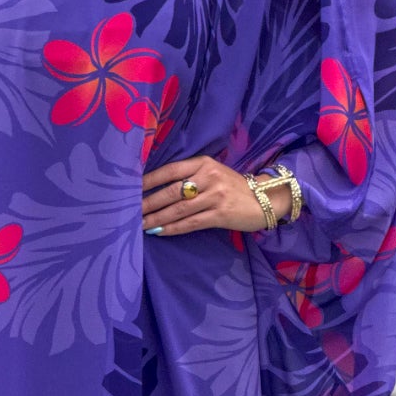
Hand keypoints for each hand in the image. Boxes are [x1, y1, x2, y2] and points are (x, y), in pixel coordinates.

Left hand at [141, 156, 289, 234]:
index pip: (170, 170)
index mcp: (203, 163)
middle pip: (171, 191)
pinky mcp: (220, 214)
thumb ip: (190, 176)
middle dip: (148, 203)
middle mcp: (208, 176)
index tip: (130, 188)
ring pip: (178, 209)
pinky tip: (159, 232)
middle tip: (130, 211)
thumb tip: (157, 189)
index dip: (149, 180)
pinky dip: (172, 229)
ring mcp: (215, 196)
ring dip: (156, 218)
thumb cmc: (233, 187)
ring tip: (140, 224)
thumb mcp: (213, 173)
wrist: (265, 199)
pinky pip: (190, 223)